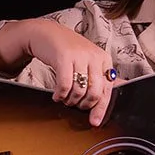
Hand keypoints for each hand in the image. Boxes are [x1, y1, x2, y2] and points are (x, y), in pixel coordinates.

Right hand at [1, 18, 118, 126]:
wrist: (46, 34)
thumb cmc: (67, 51)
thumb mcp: (87, 63)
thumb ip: (97, 81)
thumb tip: (104, 105)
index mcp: (104, 59)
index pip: (107, 89)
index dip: (101, 108)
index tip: (94, 121)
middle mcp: (94, 56)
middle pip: (95, 92)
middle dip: (84, 105)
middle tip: (75, 105)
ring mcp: (80, 56)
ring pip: (80, 91)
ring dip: (70, 100)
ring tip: (64, 98)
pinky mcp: (64, 57)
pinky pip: (65, 85)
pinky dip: (60, 95)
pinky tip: (57, 95)